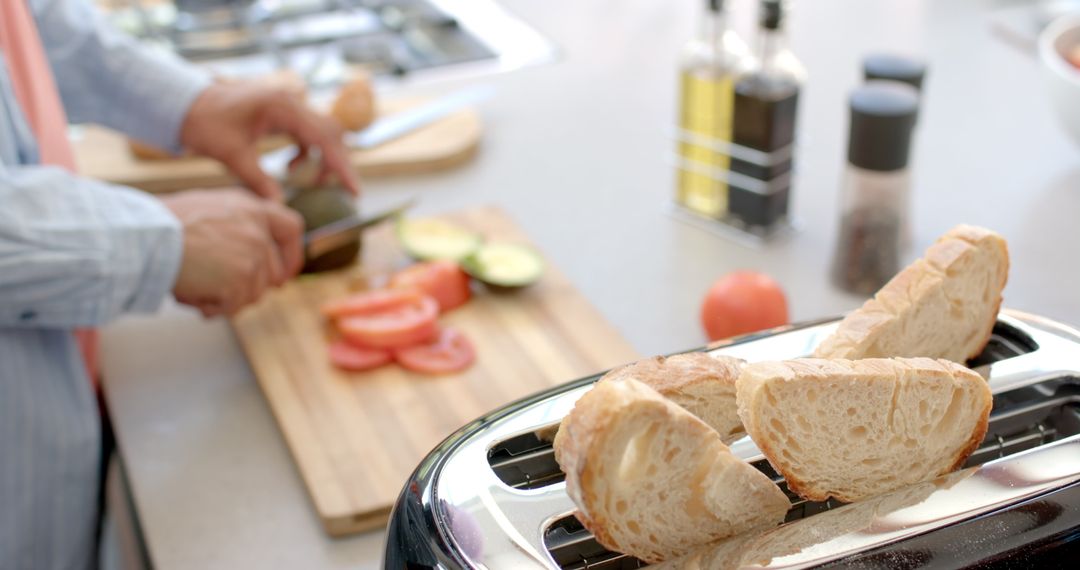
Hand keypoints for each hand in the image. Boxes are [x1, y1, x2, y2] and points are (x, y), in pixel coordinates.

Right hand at [161, 189, 304, 316]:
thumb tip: (252, 254)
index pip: (291, 228)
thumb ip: (236, 225)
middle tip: (223, 292)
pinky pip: (231, 307)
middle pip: (271, 274)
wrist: (145, 237)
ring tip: (193, 283)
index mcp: (252, 208)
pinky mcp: (242, 280)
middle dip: (249, 289)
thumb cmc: (162, 224)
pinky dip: (209, 307)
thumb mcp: (209, 209)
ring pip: (252, 295)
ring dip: (224, 298)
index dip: (290, 255)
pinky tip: (190, 292)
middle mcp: (258, 229)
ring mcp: (253, 256)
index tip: (284, 275)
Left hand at [179, 81, 359, 200]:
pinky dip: (307, 152)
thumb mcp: (231, 155)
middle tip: (343, 191)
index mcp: (282, 107)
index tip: (354, 190)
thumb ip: (258, 180)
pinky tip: (290, 166)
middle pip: (331, 133)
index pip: (323, 138)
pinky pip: (307, 133)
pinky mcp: (282, 113)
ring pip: (322, 132)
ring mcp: (288, 106)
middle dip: (337, 163)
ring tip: (316, 182)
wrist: (186, 104)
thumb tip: (279, 206)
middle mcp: (291, 102)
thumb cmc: (205, 124)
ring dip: (324, 157)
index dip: (341, 166)